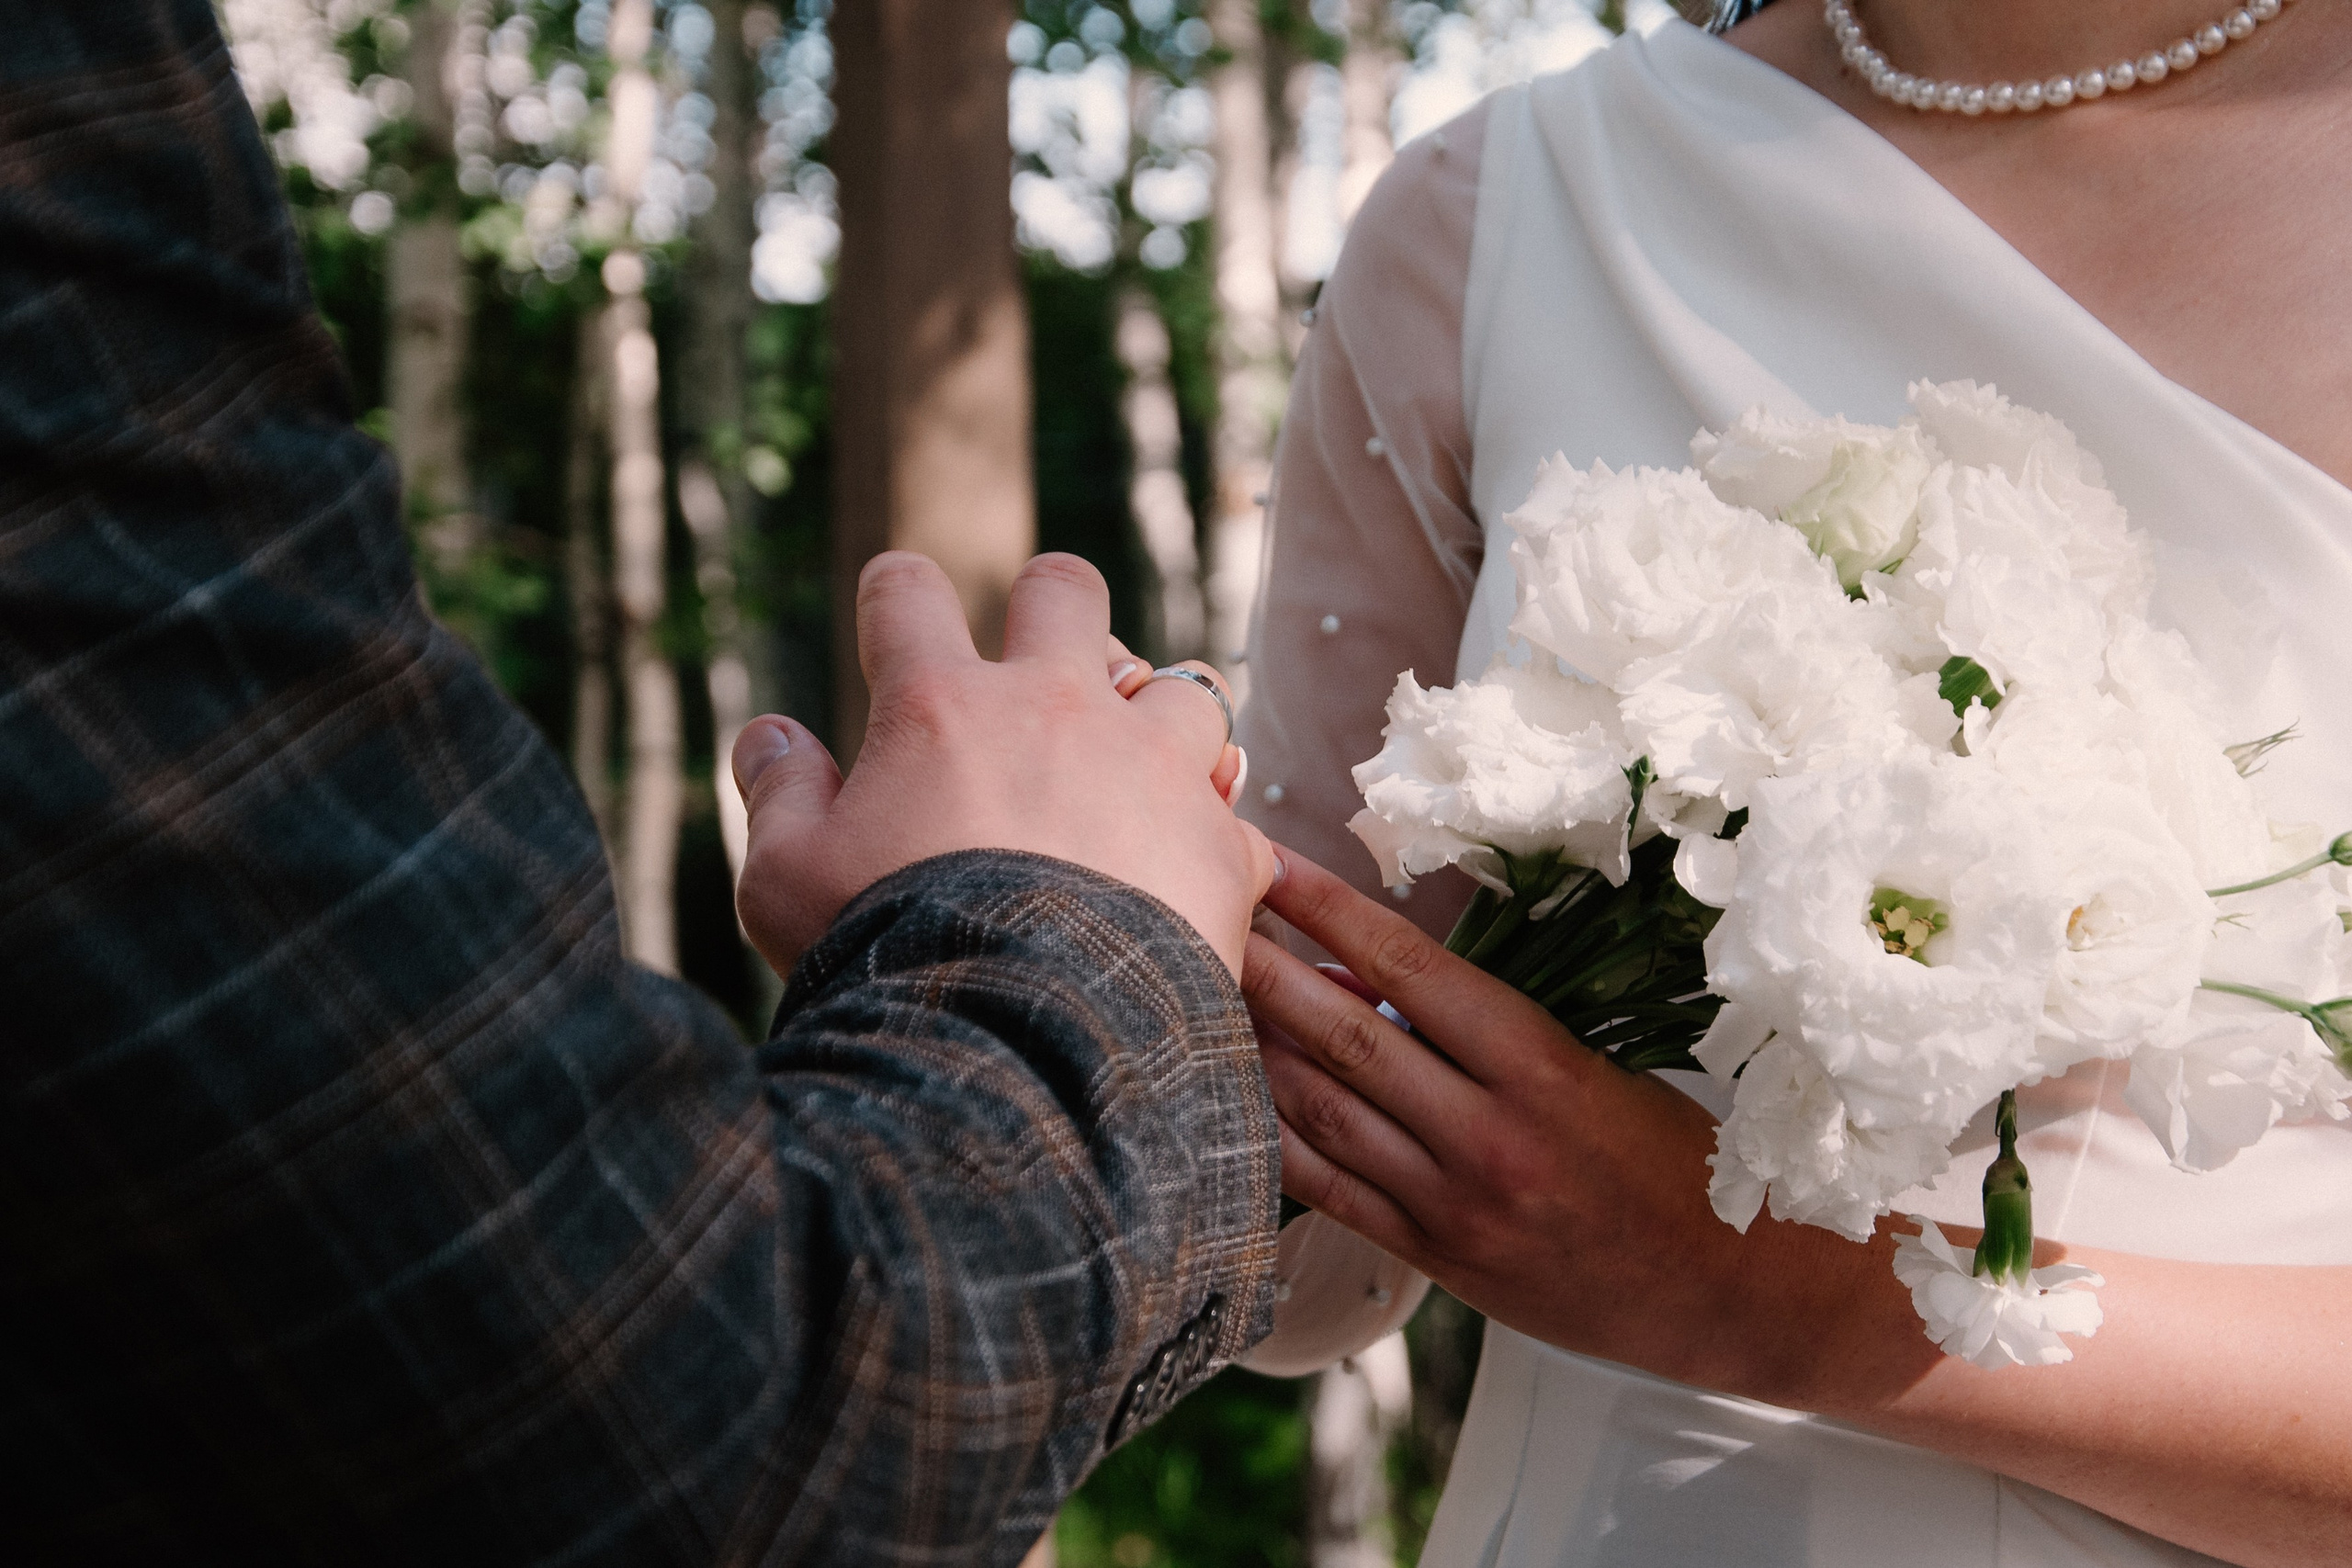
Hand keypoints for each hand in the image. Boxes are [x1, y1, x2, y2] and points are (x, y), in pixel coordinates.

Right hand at [732, 551, 1274, 978]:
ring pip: (1185, 686)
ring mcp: (1153, 767)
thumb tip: (768, 734)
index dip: (896, 592)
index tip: (895, 616)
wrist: (1023, 1049)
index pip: (907, 592)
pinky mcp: (1220, 844)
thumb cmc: (889, 961)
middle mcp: (1056, 708)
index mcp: (941, 705)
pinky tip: (1190, 874)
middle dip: (1054, 610)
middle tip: (1039, 671)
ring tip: (1136, 779)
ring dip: (1159, 722)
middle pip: (1068, 592)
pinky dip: (1213, 837)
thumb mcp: (786, 884)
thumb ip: (779, 795)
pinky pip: (1234, 812)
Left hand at [1243, 845, 1933, 1408]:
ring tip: (1193, 991)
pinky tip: (1228, 1098)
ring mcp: (1456, 1203)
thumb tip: (1371, 980)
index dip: (1329, 909)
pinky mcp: (1439, 1260)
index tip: (1272, 862)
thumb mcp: (1599, 1070)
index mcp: (1543, 1066)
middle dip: (1264, 967)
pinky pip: (1332, 1192)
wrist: (1735, 1292)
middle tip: (1200, 910)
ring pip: (1323, 1112)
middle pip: (1346, 1034)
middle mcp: (1490, 1133)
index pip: (1410, 966)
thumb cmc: (1676, 1161)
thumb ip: (1490, 1033)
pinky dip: (1275, 1140)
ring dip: (1253, 1047)